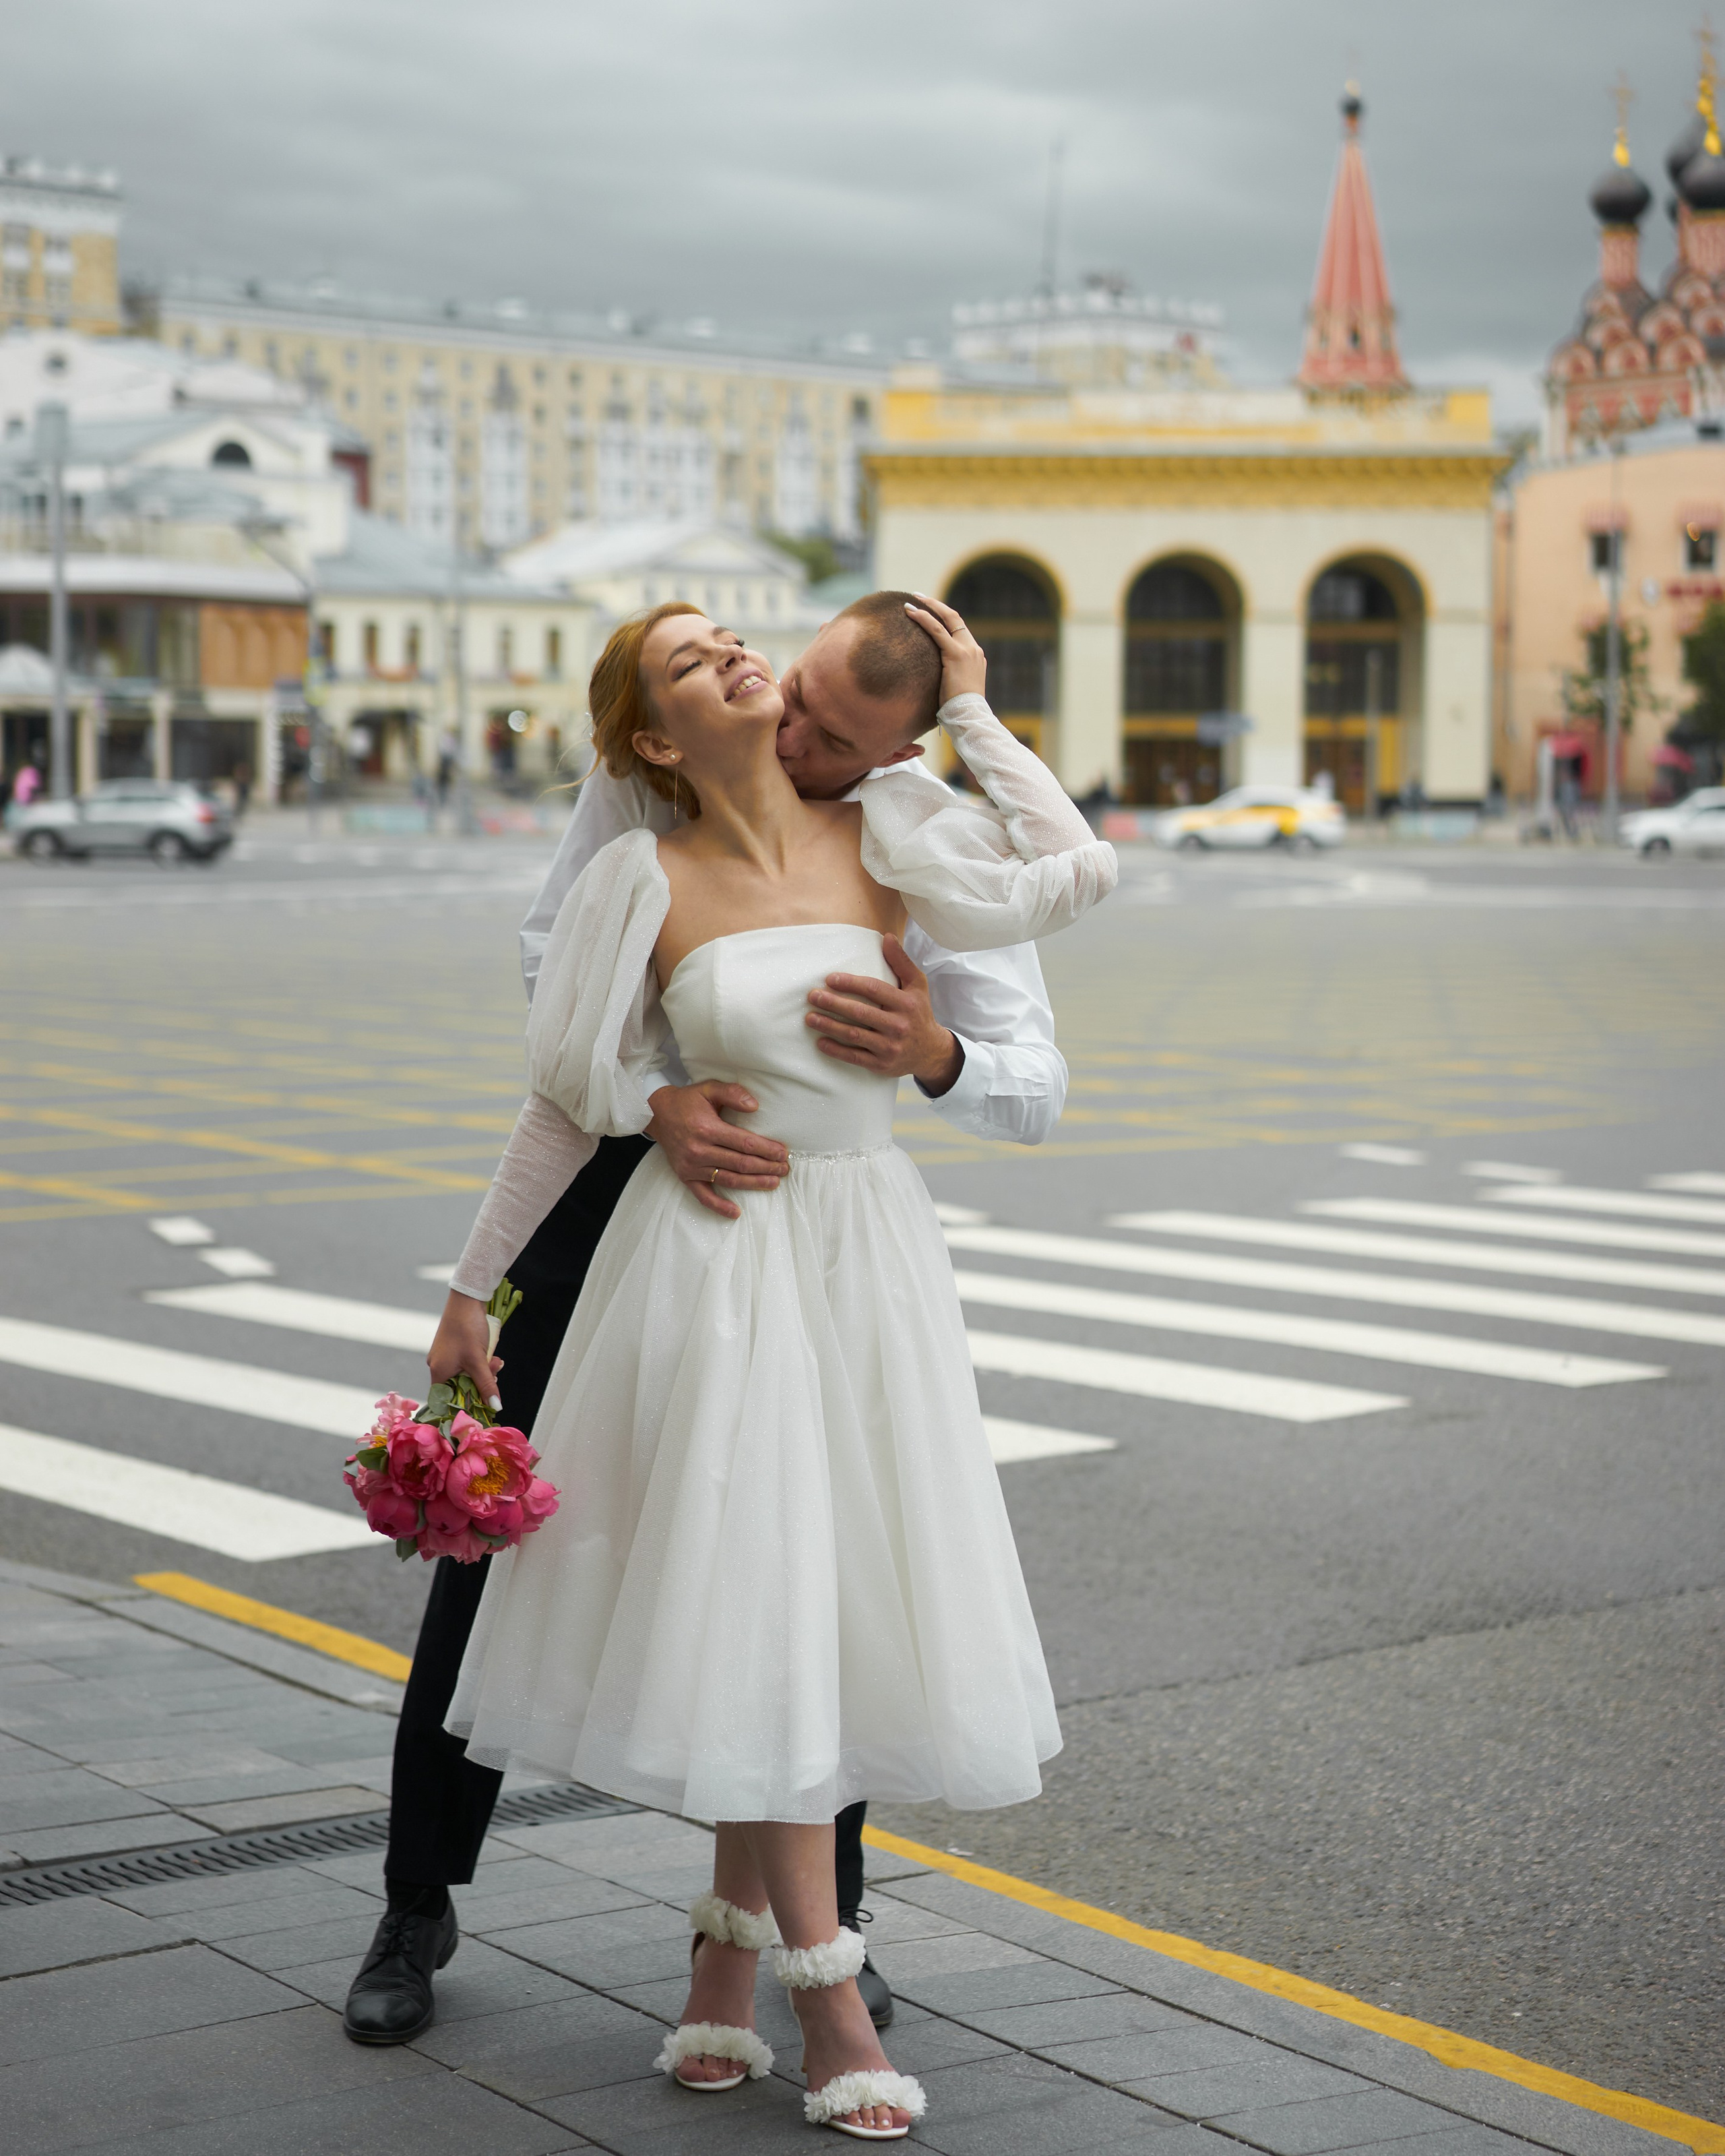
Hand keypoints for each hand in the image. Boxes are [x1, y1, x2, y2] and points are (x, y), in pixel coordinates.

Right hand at [428, 1291, 502, 1410]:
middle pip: (460, 1387)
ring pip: (467, 1373)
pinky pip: (467, 1362)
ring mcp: (445, 1356)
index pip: (447, 1400)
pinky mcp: (453, 1347)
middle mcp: (438, 1366)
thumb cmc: (468, 1329)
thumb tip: (495, 1407)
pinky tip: (492, 1355)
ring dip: (484, 1370)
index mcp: (438, 1372)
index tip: (482, 1406)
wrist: (466, 1299)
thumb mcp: (479, 1360)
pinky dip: (480, 1361)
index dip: (465, 1405)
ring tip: (496, 1361)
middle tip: (494, 1373)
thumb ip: (486, 1385)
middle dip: (480, 1382)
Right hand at [647, 1080, 789, 1220]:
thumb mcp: (709, 1088)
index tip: (782, 1153)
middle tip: (784, 1169)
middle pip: (741, 1163)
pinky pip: (703, 1196)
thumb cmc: (687, 1101)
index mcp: (707, 1128)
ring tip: (773, 1183)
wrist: (656, 1113)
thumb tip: (755, 1106)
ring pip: (729, 1179)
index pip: (745, 1143)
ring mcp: (692, 1166)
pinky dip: (719, 1206)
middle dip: (766, 1167)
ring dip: (753, 1183)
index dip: (767, 1149)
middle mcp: (699, 1150)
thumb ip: (732, 1093)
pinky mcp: (685, 1177)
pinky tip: (736, 1212)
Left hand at [806, 934, 964, 1094]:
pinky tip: (821, 1042)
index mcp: (906, 1003)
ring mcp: (890, 1047)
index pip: (874, 990)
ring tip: (810, 1018)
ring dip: (829, 1026)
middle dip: (833, 1004)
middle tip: (812, 996)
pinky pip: (855, 1057)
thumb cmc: (919, 1013)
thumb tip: (887, 937)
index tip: (830, 979)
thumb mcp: (917, 985)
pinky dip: (836, 1050)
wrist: (931, 1052)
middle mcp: (899, 1025)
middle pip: (860, 1013)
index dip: (851, 983)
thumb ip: (901, 961)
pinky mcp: (881, 1064)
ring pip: (854, 1035)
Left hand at [904, 592, 986, 702]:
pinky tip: (911, 613)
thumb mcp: (955, 690)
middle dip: (936, 606)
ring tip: (910, 602)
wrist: (970, 717)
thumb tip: (933, 682)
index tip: (930, 612)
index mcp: (975, 657)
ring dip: (927, 608)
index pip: (959, 630)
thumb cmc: (959, 711)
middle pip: (955, 619)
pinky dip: (924, 619)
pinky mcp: (956, 655)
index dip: (944, 619)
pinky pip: (937, 631)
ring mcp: (967, 650)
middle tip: (919, 598)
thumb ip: (949, 679)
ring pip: (946, 620)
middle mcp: (973, 650)